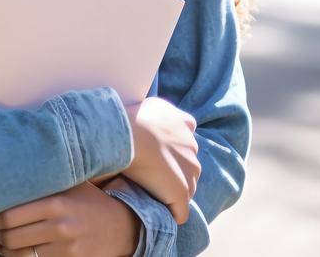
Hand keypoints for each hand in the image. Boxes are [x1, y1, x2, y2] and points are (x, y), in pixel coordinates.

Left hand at [0, 179, 140, 255]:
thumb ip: (44, 182)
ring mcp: (66, 249)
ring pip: (21, 255)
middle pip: (12, 237)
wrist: (123, 226)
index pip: (12, 215)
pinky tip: (14, 253)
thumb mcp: (70, 185)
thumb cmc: (90, 201)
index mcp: (56, 203)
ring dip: (4, 250)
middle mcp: (60, 227)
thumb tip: (9, 174)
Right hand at [121, 97, 200, 223]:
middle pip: (187, 165)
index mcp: (185, 123)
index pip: (186, 139)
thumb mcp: (150, 105)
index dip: (171, 149)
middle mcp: (192, 146)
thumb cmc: (131, 118)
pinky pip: (180, 212)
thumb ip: (159, 112)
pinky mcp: (181, 193)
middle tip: (148, 174)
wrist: (127, 135)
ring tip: (148, 194)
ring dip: (170, 192)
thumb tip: (152, 121)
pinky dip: (170, 214)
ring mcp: (190, 172)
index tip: (155, 153)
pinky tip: (154, 212)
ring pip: (185, 188)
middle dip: (172, 171)